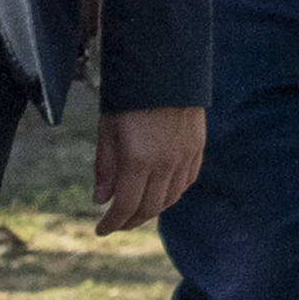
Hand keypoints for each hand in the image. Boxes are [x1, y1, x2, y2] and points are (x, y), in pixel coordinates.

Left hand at [92, 105, 202, 234]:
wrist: (165, 69)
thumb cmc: (129, 98)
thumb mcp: (107, 131)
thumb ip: (105, 169)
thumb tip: (101, 200)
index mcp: (139, 160)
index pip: (126, 206)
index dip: (112, 223)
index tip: (100, 231)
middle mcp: (166, 163)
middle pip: (150, 207)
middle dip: (130, 221)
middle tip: (116, 224)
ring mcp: (186, 156)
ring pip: (171, 198)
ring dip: (152, 210)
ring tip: (136, 211)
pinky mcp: (198, 147)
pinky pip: (187, 181)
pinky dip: (172, 193)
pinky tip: (161, 193)